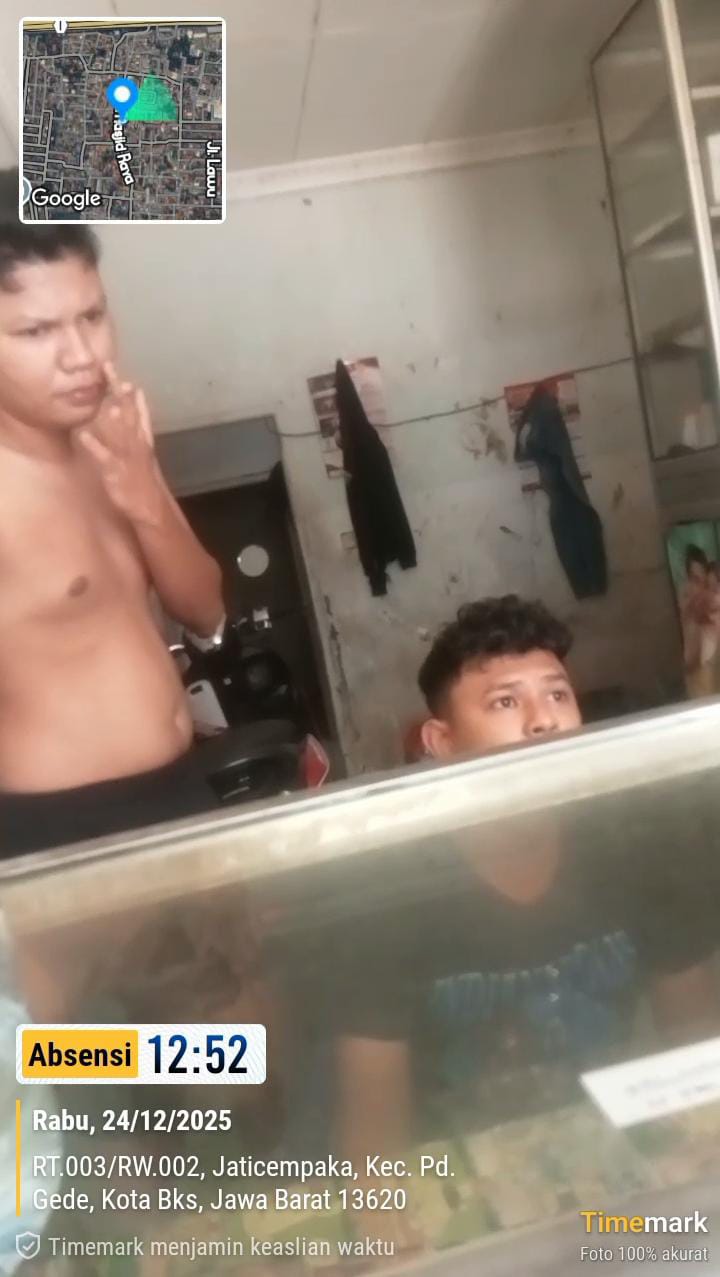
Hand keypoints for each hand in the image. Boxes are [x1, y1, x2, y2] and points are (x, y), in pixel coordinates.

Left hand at [76, 362, 165, 526]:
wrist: (150, 504)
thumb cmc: (142, 473)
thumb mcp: (145, 443)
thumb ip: (141, 418)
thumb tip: (138, 394)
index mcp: (143, 436)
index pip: (137, 408)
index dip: (127, 390)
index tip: (116, 369)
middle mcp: (136, 443)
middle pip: (128, 413)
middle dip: (118, 392)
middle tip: (108, 369)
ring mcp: (126, 456)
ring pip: (120, 433)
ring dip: (113, 416)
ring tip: (105, 398)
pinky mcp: (116, 471)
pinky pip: (104, 457)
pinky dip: (94, 445)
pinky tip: (83, 434)